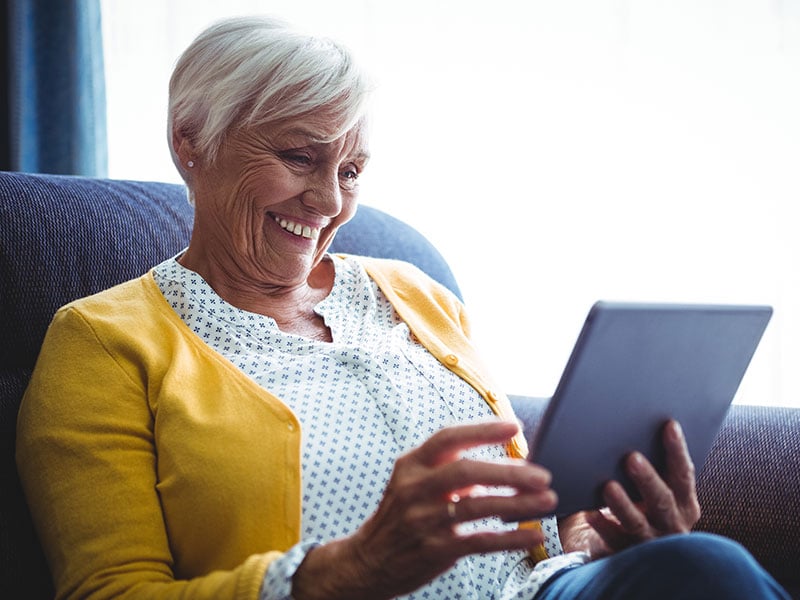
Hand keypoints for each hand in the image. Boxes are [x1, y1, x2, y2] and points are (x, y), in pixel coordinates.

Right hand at [291, 420, 557, 598]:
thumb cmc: (401, 515)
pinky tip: (533, 535)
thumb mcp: (413, 482)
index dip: (483, 431)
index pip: (449, 438)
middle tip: (542, 475)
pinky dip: (511, 538)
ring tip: (546, 500)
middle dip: (509, 471)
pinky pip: (481, 542)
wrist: (368, 559)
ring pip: (479, 507)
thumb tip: (506, 462)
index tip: (515, 429)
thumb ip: (450, 470)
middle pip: (467, 471)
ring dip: (519, 503)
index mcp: (411, 465)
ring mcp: (424, 520)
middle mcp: (415, 489)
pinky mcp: (436, 550)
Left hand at [560, 420, 700, 558]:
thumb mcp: (655, 487)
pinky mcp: (629, 554)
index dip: (678, 450)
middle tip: (631, 457)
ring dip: (623, 504)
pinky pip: (614, 541)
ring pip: (638, 524)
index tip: (669, 424)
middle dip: (648, 479)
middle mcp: (674, 524)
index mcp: (684, 502)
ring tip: (607, 486)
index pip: (684, 474)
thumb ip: (653, 465)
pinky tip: (590, 513)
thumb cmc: (643, 504)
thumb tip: (634, 421)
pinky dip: (603, 526)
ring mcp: (652, 542)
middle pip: (663, 500)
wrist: (633, 549)